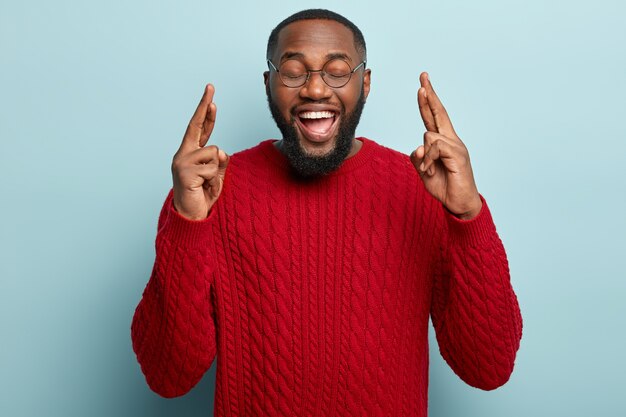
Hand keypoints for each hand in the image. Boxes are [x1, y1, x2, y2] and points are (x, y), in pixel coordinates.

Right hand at [171, 84, 228, 219]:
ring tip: (207, 183)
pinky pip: (212, 168)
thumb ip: (220, 162)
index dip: (206, 111)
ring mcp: (181, 162)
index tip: (210, 93)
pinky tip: (203, 187)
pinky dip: (214, 179)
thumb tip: (221, 151)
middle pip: (196, 125)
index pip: (199, 127)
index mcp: (190, 152)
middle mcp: (183, 153)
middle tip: (210, 85)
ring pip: (215, 152)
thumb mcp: (217, 176)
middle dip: (204, 105)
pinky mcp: (184, 172)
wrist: (191, 216)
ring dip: (217, 171)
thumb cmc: (203, 195)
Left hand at [410, 72, 481, 219]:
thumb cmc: (444, 187)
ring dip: (424, 155)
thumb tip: (418, 146)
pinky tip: (430, 171)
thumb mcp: (423, 171)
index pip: (433, 117)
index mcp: (443, 142)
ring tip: (428, 170)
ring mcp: (456, 146)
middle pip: (439, 112)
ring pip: (429, 135)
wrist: (459, 203)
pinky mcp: (457, 154)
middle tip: (423, 76)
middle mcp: (451, 140)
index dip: (427, 102)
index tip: (422, 85)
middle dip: (430, 94)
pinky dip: (428, 160)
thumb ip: (418, 157)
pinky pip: (435, 147)